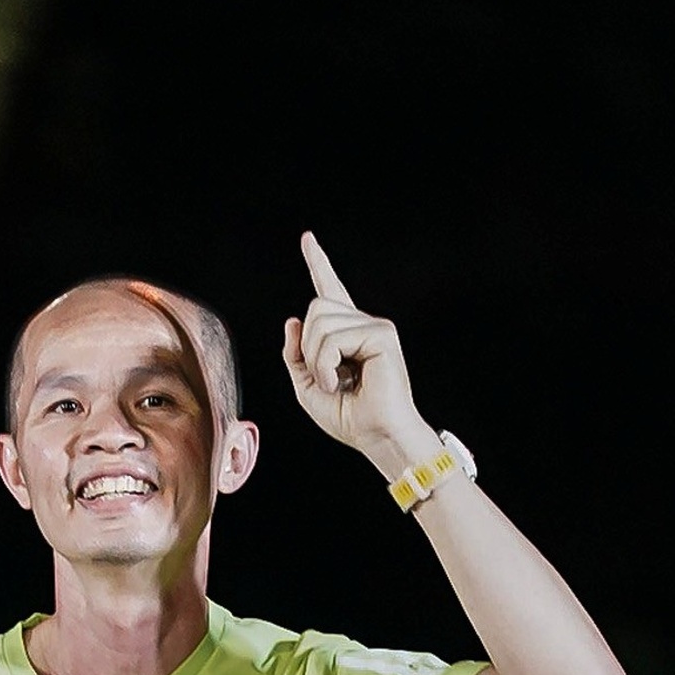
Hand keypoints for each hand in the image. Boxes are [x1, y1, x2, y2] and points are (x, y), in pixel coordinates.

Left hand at [282, 231, 437, 475]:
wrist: (377, 436)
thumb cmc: (349, 417)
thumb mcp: (306, 386)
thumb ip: (295, 353)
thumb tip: (292, 320)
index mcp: (345, 333)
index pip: (329, 290)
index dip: (318, 262)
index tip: (307, 238)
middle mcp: (362, 324)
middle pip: (314, 308)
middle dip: (307, 347)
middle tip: (325, 379)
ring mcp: (374, 326)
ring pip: (320, 322)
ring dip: (316, 360)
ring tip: (334, 383)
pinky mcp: (382, 333)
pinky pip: (334, 338)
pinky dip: (326, 364)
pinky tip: (341, 382)